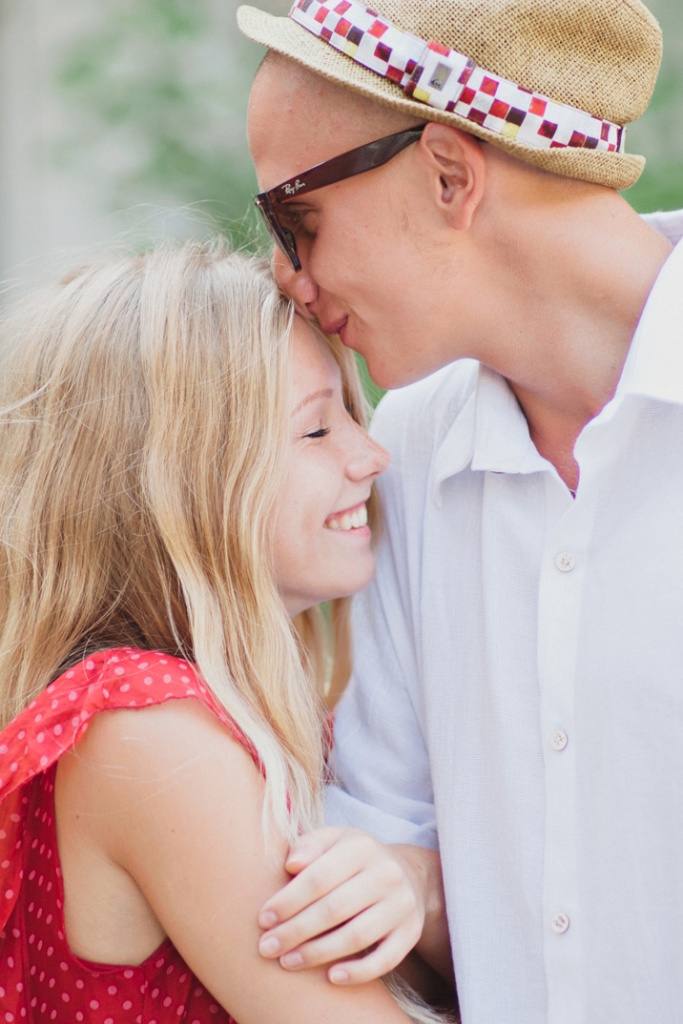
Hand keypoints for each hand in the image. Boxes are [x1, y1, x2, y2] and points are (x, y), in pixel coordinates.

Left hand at [257, 827, 431, 984]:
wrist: (405, 873)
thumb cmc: (352, 859)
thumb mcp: (332, 840)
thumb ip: (309, 845)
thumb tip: (291, 865)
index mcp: (362, 846)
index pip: (319, 877)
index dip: (288, 901)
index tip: (263, 919)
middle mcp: (386, 873)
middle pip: (335, 908)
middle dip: (296, 931)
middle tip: (267, 948)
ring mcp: (402, 904)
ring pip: (357, 936)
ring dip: (318, 953)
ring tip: (288, 962)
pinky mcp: (411, 932)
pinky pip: (386, 959)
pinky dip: (358, 972)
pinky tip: (330, 978)